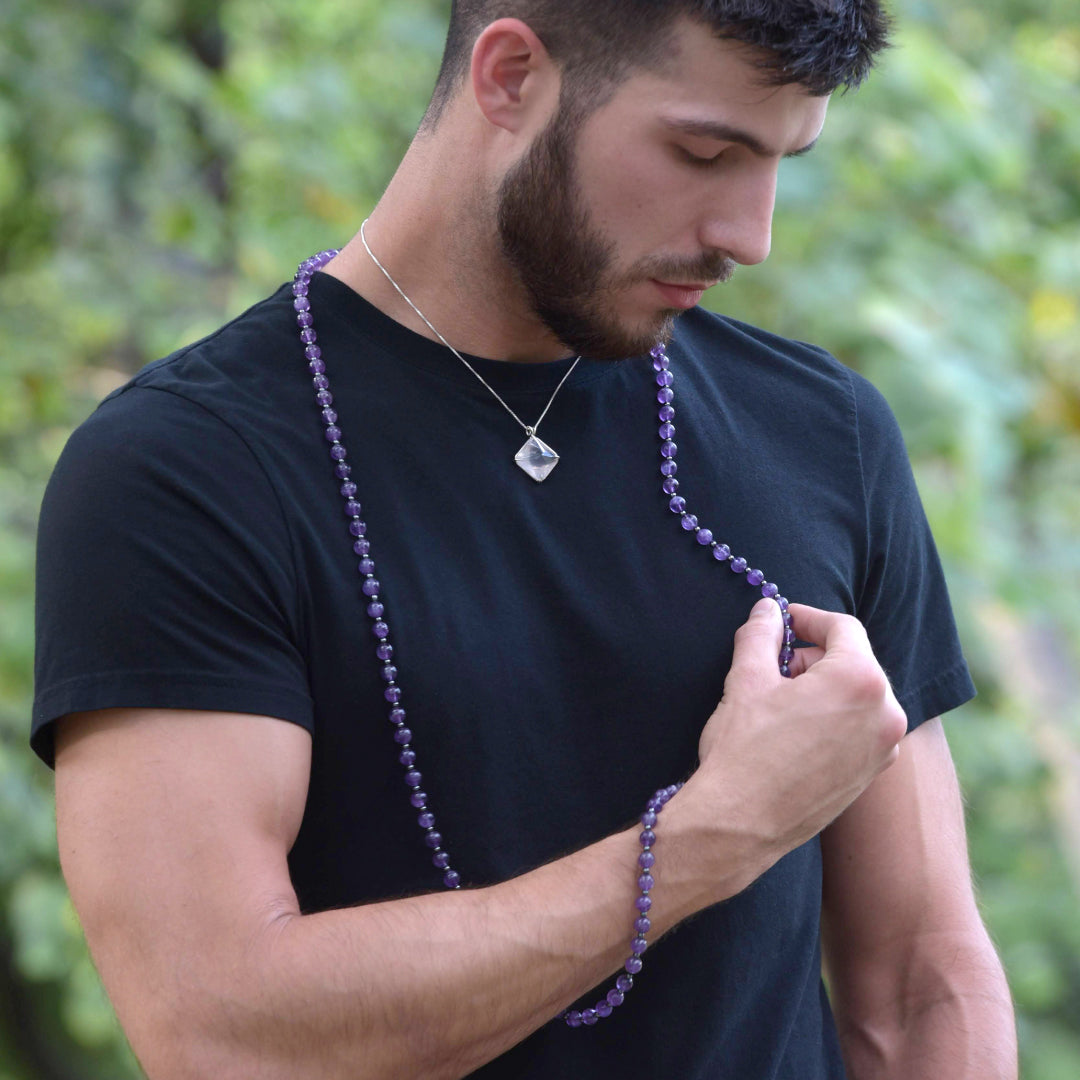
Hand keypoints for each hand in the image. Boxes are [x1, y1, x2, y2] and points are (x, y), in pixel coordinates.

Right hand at [686, 600, 907, 880]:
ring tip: (778, 699)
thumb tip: (767, 610)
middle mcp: (886, 714)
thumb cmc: (742, 750)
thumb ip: (760, 634)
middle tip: (771, 662)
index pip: (842, 628)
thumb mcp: (745, 678)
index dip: (807, 618)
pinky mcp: (871, 776)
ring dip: (822, 686)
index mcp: (861, 680)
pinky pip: (858, 728)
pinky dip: (831, 717)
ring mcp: (884, 750)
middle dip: (813, 655)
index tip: (780, 622)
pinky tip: (791, 729)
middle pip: (854, 660)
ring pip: (857, 696)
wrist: (739, 825)